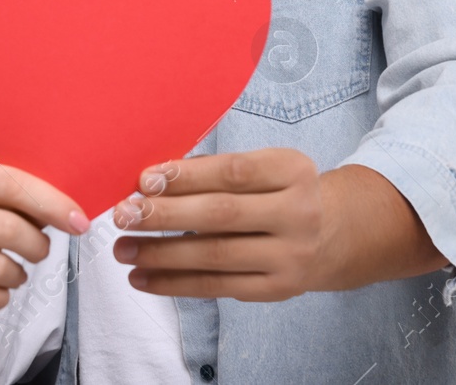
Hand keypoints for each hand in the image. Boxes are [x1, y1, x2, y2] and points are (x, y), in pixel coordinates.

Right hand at [0, 161, 89, 315]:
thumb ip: (10, 197)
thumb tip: (68, 213)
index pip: (8, 183)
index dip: (50, 202)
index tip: (79, 222)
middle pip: (6, 228)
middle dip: (38, 244)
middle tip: (41, 250)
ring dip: (20, 274)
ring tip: (14, 271)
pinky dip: (1, 296)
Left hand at [109, 147, 330, 300]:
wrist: (333, 234)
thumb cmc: (280, 191)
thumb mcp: (266, 168)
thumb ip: (218, 170)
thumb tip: (152, 181)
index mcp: (294, 170)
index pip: (234, 172)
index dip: (187, 176)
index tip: (144, 180)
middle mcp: (297, 213)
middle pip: (221, 215)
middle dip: (166, 215)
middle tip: (123, 215)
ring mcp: (289, 256)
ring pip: (215, 255)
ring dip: (161, 254)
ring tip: (122, 249)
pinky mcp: (276, 289)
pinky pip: (217, 287)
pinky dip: (175, 284)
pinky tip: (143, 277)